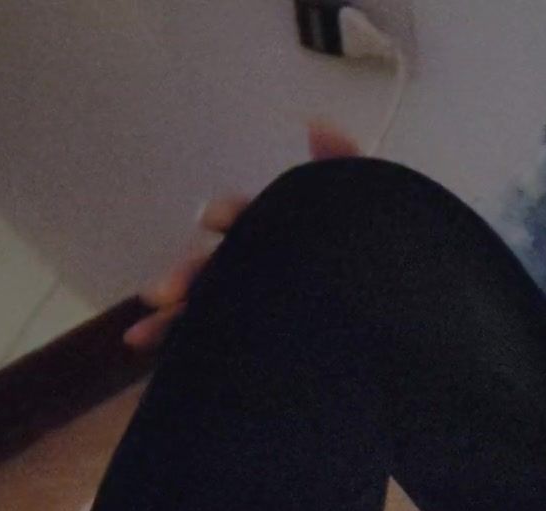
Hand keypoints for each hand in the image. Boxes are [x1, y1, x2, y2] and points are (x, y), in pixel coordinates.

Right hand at [123, 122, 362, 350]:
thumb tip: (319, 123)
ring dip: (170, 317)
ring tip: (144, 334)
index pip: (252, 218)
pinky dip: (177, 348)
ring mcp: (261, 313)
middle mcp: (271, 274)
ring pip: (207, 310)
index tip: (214, 218)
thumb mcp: (369, 215)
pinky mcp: (259, 350)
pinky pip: (211, 347)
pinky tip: (151, 352)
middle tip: (163, 292)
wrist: (401, 336)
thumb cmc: (383, 269)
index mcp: (290, 239)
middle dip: (186, 275)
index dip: (230, 214)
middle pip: (218, 268)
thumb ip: (346, 171)